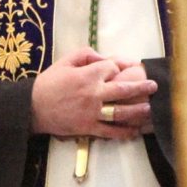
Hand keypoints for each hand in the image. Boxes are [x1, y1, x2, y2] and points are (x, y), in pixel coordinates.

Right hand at [29, 46, 155, 141]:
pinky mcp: (88, 128)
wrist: (32, 108)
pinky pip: (110, 131)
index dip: (120, 67)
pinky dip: (124, 132)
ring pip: (121, 112)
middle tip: (154, 86)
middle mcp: (93, 94)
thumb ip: (87, 54)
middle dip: (142, 87)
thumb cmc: (49, 83)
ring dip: (139, 110)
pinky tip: (135, 131)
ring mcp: (92, 112)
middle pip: (124, 89)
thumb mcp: (65, 60)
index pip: (112, 68)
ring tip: (151, 108)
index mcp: (87, 75)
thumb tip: (105, 58)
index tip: (126, 68)